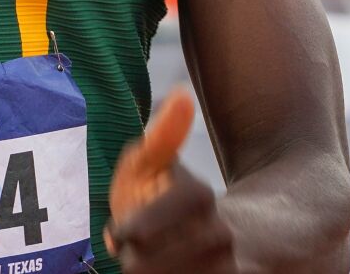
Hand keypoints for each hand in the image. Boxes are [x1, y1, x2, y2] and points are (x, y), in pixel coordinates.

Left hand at [106, 90, 234, 271]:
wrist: (218, 241)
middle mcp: (219, 235)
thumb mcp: (155, 164)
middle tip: (141, 251)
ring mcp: (227, 269)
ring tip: (158, 264)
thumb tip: (182, 94)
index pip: (135, 233)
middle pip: (141, 266)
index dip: (122, 233)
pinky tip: (173, 272)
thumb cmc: (167, 200)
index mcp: (198, 197)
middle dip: (134, 261)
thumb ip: (161, 137)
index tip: (122, 231)